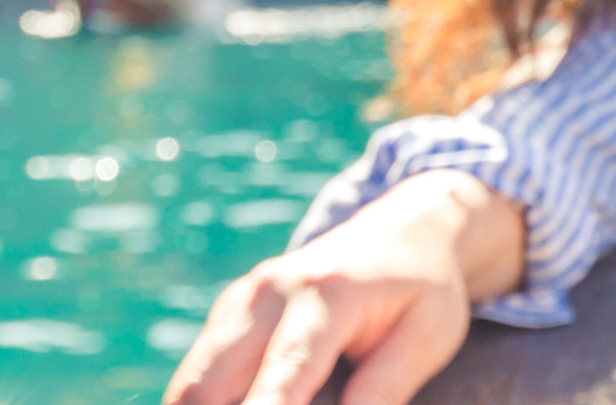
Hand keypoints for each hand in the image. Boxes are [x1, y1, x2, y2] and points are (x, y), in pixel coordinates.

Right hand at [163, 170, 525, 404]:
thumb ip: (382, 391)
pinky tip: (242, 404)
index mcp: (325, 296)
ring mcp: (242, 298)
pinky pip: (198, 373)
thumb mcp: (425, 340)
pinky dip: (205, 402)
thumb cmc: (424, 289)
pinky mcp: (231, 310)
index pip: (283, 375)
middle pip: (208, 386)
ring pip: (190, 384)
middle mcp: (270, 293)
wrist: (408, 229)